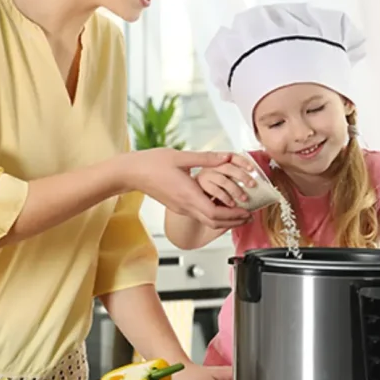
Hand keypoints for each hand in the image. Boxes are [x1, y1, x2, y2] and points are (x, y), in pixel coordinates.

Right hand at [118, 149, 252, 229]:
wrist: (131, 172)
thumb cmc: (151, 163)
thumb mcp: (180, 157)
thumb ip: (206, 158)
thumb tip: (227, 157)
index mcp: (188, 194)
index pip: (216, 213)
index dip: (234, 215)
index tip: (247, 211)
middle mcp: (185, 206)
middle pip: (214, 222)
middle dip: (234, 221)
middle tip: (248, 216)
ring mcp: (181, 208)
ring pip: (207, 221)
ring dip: (224, 219)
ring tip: (238, 213)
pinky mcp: (177, 206)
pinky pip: (199, 215)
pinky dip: (214, 215)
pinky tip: (220, 205)